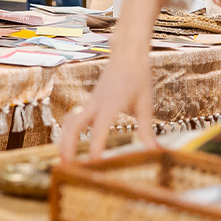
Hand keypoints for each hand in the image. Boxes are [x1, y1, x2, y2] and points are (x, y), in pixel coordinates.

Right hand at [60, 0, 165, 161]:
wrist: (127, 53)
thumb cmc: (138, 77)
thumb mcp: (145, 105)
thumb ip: (147, 131)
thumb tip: (156, 153)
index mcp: (111, 104)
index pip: (99, 130)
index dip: (95, 149)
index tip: (93, 166)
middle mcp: (96, 103)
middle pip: (73, 125)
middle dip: (67, 145)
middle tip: (65, 167)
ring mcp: (90, 101)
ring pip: (69, 121)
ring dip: (64, 139)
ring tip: (64, 160)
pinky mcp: (90, 101)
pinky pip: (74, 117)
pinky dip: (70, 132)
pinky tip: (71, 145)